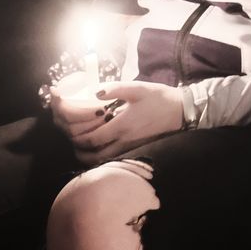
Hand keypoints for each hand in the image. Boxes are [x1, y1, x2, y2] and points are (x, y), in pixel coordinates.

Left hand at [63, 81, 187, 165]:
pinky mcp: (135, 150)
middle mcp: (124, 142)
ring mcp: (130, 148)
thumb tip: (93, 92)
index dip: (76, 137)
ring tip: (81, 145)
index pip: (91, 140)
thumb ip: (114, 89)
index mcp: (121, 126)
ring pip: (102, 161)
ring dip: (88, 156)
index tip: (69, 128)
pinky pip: (112, 159)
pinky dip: (100, 157)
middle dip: (78, 150)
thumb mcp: (137, 88)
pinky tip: (98, 147)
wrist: (180, 111)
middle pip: (93, 156)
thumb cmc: (158, 98)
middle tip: (72, 138)